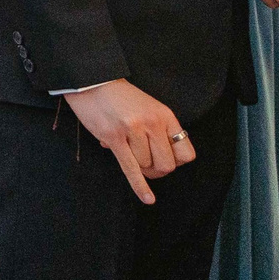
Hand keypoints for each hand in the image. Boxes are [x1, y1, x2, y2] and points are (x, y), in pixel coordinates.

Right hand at [66, 79, 191, 204]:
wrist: (92, 81)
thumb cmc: (120, 97)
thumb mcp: (149, 107)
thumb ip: (159, 130)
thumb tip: (159, 157)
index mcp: (165, 116)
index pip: (185, 153)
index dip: (176, 162)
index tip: (164, 159)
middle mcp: (153, 123)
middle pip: (166, 165)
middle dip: (156, 170)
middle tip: (144, 163)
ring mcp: (133, 130)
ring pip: (145, 166)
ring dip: (136, 164)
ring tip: (125, 150)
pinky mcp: (114, 137)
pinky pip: (130, 168)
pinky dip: (139, 186)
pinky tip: (147, 198)